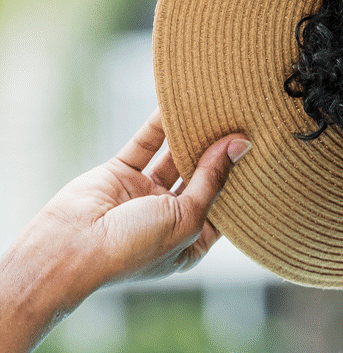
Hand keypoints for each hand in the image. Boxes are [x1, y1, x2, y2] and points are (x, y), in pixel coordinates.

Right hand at [31, 108, 249, 298]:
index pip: (223, 208)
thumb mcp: (187, 217)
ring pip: (174, 158)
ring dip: (191, 137)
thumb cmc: (135, 248)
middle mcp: (169, 218)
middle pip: (201, 180)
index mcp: (191, 241)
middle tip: (243, 125)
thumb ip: (212, 181)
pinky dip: (159, 125)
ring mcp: (144, 195)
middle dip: (218, 156)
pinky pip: (145, 144)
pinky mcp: (120, 173)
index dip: (240, 184)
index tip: (261, 155)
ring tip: (215, 110)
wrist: (71, 248)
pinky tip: (176, 104)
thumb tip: (239, 146)